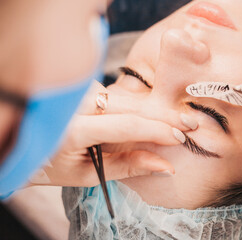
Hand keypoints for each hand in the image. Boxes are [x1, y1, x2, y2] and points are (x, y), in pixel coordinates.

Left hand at [29, 81, 196, 186]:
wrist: (31, 141)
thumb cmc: (56, 164)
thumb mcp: (88, 174)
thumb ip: (128, 166)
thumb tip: (166, 166)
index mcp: (73, 129)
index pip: (125, 124)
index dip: (156, 130)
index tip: (180, 137)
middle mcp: (77, 103)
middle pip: (132, 105)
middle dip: (164, 115)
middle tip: (191, 124)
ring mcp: (81, 91)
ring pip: (130, 98)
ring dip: (156, 110)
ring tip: (180, 121)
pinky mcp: (88, 87)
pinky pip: (122, 96)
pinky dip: (142, 106)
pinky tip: (158, 114)